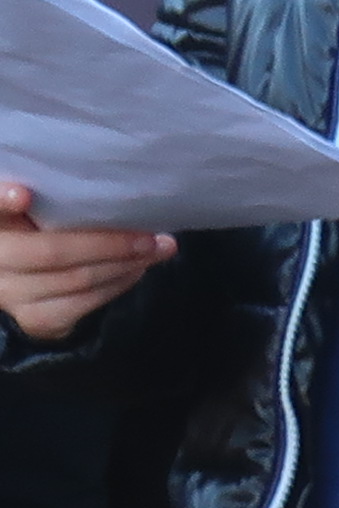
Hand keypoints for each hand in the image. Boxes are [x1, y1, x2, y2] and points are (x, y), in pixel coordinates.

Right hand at [0, 183, 167, 341]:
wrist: (32, 281)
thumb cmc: (46, 229)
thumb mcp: (43, 209)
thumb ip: (55, 197)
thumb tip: (114, 189)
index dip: (2, 201)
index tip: (23, 195)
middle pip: (51, 252)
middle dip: (109, 244)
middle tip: (150, 236)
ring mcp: (10, 292)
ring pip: (75, 280)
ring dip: (125, 265)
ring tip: (155, 249)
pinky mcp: (33, 318)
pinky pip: (83, 303)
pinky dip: (117, 284)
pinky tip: (135, 270)